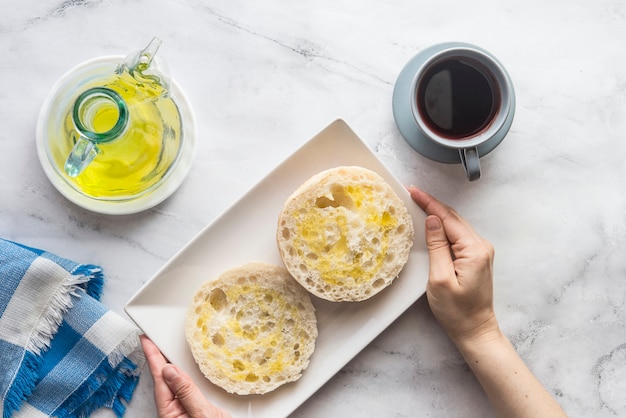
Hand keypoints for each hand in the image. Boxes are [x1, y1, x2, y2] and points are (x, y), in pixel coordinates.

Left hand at [140, 335, 230, 417]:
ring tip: (165, 349)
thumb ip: (186, 393)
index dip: (153, 358)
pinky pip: (189, 389)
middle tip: (152, 340)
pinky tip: (185, 370)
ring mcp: (186, 411)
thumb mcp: (201, 415)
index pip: (159, 380)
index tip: (145, 341)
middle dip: (159, 359)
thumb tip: (170, 371)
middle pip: (165, 380)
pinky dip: (187, 376)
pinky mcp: (198, 410)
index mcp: (170, 414)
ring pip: (178, 384)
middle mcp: (175, 412)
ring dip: (173, 367)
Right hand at [409, 186, 567, 417]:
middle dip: (432, 205)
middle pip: (453, 217)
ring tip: (418, 204)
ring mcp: (481, 251)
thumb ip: (437, 246)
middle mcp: (481, 246)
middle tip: (412, 194)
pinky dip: (444, 227)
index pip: (447, 218)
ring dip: (438, 214)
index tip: (412, 191)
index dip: (429, 203)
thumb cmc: (457, 311)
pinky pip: (458, 235)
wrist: (475, 330)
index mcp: (474, 249)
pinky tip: (432, 224)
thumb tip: (432, 220)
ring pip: (456, 225)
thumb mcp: (440, 278)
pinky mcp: (476, 258)